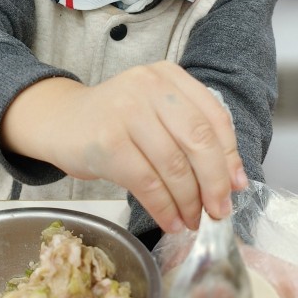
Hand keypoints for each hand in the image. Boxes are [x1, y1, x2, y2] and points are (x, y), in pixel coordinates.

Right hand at [0, 63, 247, 232]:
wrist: (60, 121)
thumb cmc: (116, 122)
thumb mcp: (157, 114)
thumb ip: (193, 136)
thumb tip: (235, 180)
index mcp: (169, 76)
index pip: (214, 116)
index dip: (229, 156)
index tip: (236, 186)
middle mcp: (150, 86)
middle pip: (199, 140)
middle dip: (215, 182)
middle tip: (219, 211)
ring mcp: (127, 112)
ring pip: (174, 165)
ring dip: (188, 202)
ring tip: (193, 220)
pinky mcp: (108, 142)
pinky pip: (147, 183)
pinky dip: (164, 208)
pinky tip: (171, 220)